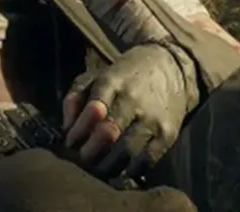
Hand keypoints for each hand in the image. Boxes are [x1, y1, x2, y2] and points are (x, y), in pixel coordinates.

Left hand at [61, 41, 198, 178]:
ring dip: (107, 165)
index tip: (70, 142)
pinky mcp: (168, 135)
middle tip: (82, 161)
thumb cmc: (126, 77)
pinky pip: (146, 161)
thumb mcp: (98, 76)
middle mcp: (134, 100)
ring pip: (127, 151)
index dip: (79, 130)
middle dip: (90, 151)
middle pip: (109, 132)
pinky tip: (119, 172)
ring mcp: (153, 118)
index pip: (94, 107)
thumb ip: (76, 97)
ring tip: (98, 169)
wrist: (172, 69)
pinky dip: (129, 171)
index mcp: (113, 82)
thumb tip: (67, 128)